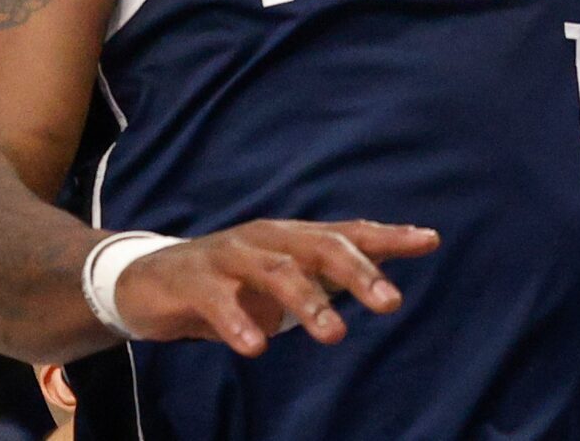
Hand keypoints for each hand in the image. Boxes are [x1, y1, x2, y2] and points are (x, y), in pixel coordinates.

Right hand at [113, 219, 439, 353]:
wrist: (148, 280)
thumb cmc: (230, 281)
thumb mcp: (282, 279)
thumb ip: (326, 281)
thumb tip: (385, 287)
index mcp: (293, 238)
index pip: (349, 232)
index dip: (389, 237)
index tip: (430, 240)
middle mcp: (267, 238)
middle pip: (321, 247)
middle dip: (359, 272)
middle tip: (392, 303)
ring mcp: (230, 256)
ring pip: (276, 271)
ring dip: (308, 303)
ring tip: (335, 335)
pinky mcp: (194, 281)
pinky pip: (219, 300)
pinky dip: (239, 321)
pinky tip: (256, 347)